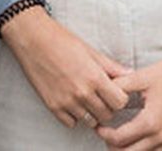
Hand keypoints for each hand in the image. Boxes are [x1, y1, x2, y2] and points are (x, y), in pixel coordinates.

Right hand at [0, 8, 130, 128]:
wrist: (32, 39)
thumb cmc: (60, 40)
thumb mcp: (90, 50)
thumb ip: (111, 66)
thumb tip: (129, 74)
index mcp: (94, 77)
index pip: (120, 102)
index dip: (119, 98)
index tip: (115, 92)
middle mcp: (82, 93)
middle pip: (107, 115)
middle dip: (107, 107)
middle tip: (101, 96)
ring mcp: (67, 102)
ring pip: (90, 121)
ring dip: (91, 113)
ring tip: (87, 99)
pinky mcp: (53, 106)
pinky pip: (71, 123)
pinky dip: (74, 116)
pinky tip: (72, 102)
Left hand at [96, 57, 161, 149]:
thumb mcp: (140, 77)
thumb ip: (119, 86)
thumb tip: (103, 90)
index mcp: (150, 122)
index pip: (118, 139)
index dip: (104, 134)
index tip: (99, 127)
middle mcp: (161, 136)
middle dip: (113, 147)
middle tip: (106, 136)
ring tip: (120, 140)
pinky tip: (138, 141)